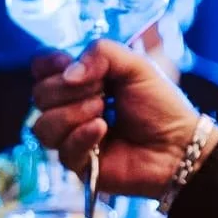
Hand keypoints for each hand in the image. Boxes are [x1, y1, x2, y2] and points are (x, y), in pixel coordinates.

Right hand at [31, 39, 208, 199]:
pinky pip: (62, 149)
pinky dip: (82, 136)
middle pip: (39, 95)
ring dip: (74, 114)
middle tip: (103, 93)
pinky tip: (104, 131)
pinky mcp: (77, 164)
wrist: (178, 146)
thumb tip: (68, 75)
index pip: (41, 69)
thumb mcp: (136, 65)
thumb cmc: (160, 105)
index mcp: (80, 81)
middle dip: (70, 91)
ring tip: (104, 113)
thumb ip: (102, 53)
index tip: (67, 65)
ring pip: (43, 125)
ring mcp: (71, 137)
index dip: (48, 66)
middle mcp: (69, 108)